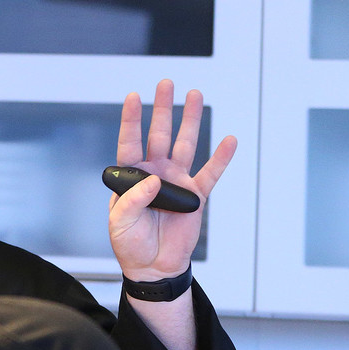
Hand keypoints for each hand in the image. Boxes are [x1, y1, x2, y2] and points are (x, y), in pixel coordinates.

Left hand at [108, 78, 236, 281]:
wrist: (153, 266)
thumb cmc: (131, 244)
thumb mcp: (120, 224)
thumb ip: (132, 200)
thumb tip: (153, 179)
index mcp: (132, 177)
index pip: (130, 143)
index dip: (132, 120)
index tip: (133, 97)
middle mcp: (155, 173)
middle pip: (160, 135)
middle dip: (163, 109)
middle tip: (166, 83)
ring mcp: (176, 181)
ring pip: (185, 145)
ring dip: (191, 120)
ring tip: (194, 95)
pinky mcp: (196, 195)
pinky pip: (211, 173)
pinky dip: (221, 157)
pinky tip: (228, 140)